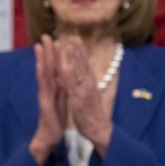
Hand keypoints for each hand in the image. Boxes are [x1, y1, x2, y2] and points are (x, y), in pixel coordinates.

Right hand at [29, 34, 66, 163]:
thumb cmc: (56, 119)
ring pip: (43, 74)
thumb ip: (63, 88)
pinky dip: (43, 75)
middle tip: (44, 36)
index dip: (54, 54)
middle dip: (46, 51)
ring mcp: (45, 95)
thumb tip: (66, 77)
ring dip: (41, 59)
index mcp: (54, 88)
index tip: (54, 40)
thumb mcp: (62, 101)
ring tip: (39, 46)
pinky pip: (44, 87)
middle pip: (47, 67)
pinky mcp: (45, 103)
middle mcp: (47, 89)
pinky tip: (42, 66)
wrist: (50, 136)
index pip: (54, 68)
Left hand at [58, 36, 113, 155]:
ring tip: (70, 46)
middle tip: (73, 36)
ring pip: (79, 72)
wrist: (98, 129)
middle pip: (83, 65)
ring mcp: (84, 92)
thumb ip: (90, 77)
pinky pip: (74, 87)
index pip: (85, 64)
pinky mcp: (79, 101)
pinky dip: (70, 77)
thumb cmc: (93, 111)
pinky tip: (65, 68)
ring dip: (75, 58)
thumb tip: (91, 62)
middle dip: (78, 50)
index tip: (75, 38)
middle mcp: (88, 85)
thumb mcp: (91, 92)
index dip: (80, 51)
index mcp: (90, 83)